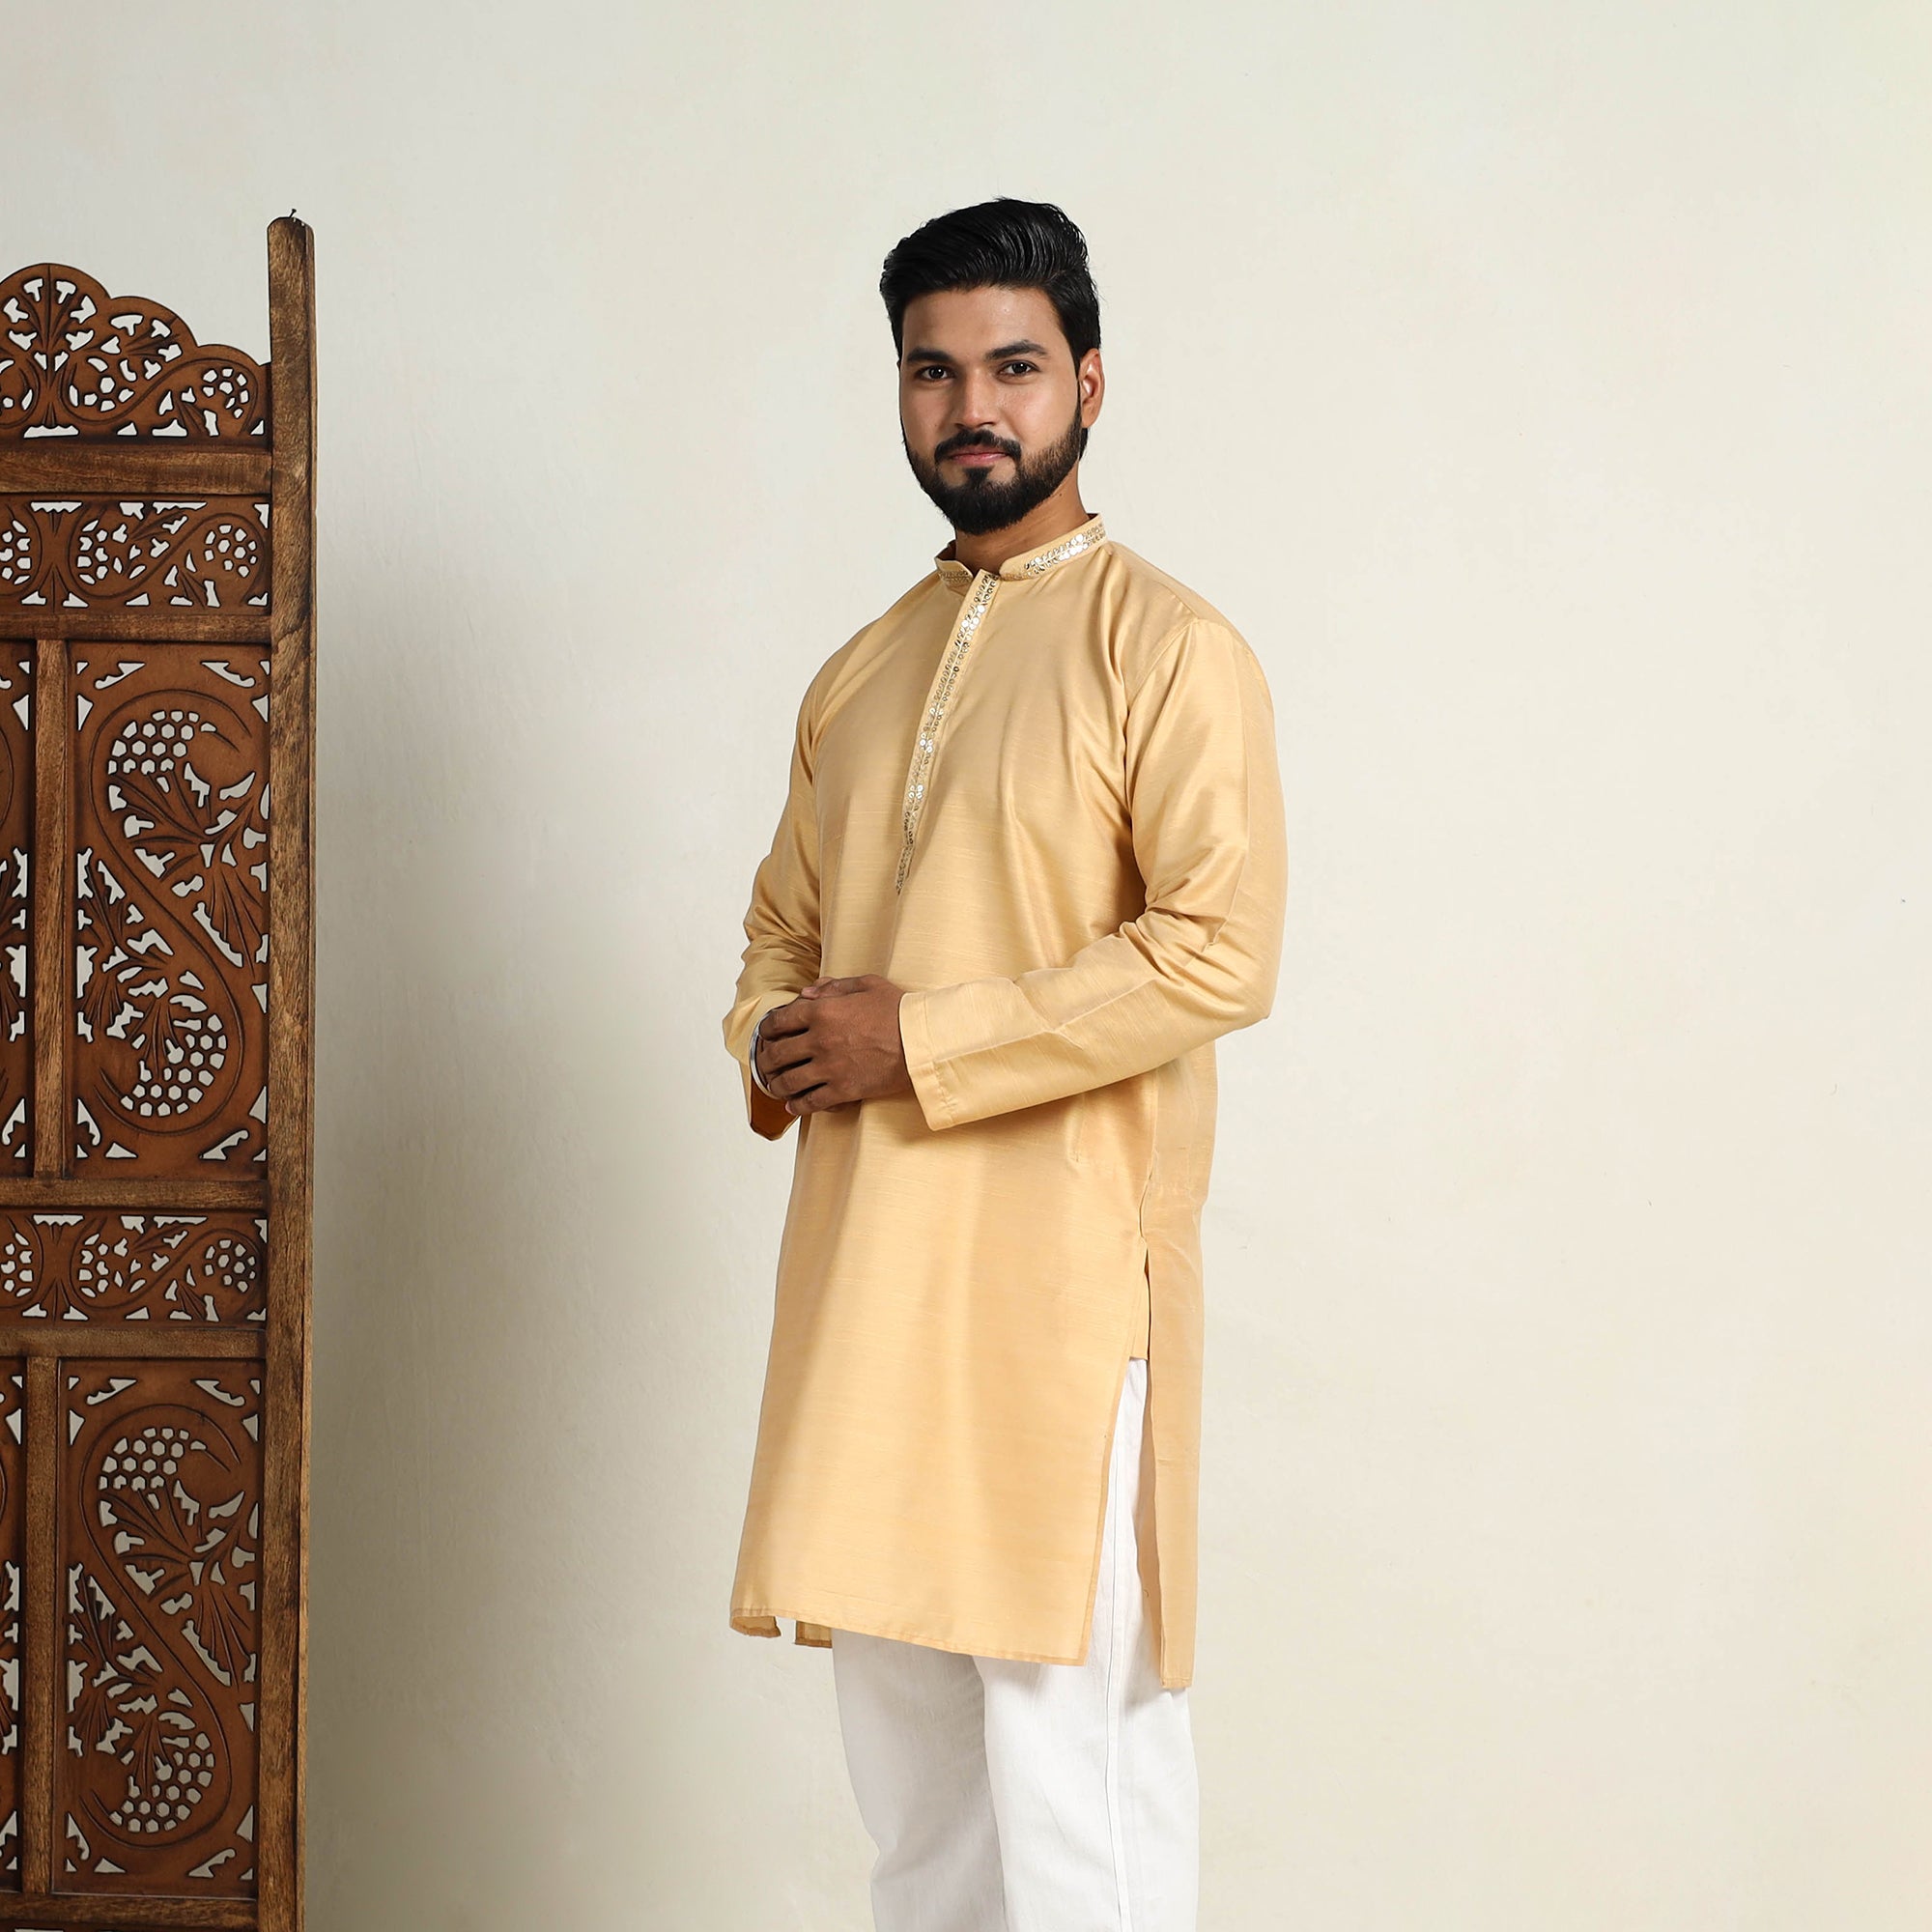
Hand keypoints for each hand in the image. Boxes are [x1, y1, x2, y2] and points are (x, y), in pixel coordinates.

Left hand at [755, 974, 910, 1115]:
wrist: (922, 1042)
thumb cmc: (899, 1011)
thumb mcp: (867, 985)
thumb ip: (833, 987)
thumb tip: (806, 993)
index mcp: (822, 1011)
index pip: (779, 1021)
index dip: (767, 1029)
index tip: (766, 1035)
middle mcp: (819, 1040)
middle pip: (777, 1054)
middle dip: (766, 1060)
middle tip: (765, 1064)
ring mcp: (829, 1067)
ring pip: (789, 1082)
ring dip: (777, 1085)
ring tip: (775, 1086)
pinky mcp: (843, 1090)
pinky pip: (811, 1102)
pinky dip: (798, 1106)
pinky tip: (793, 1106)